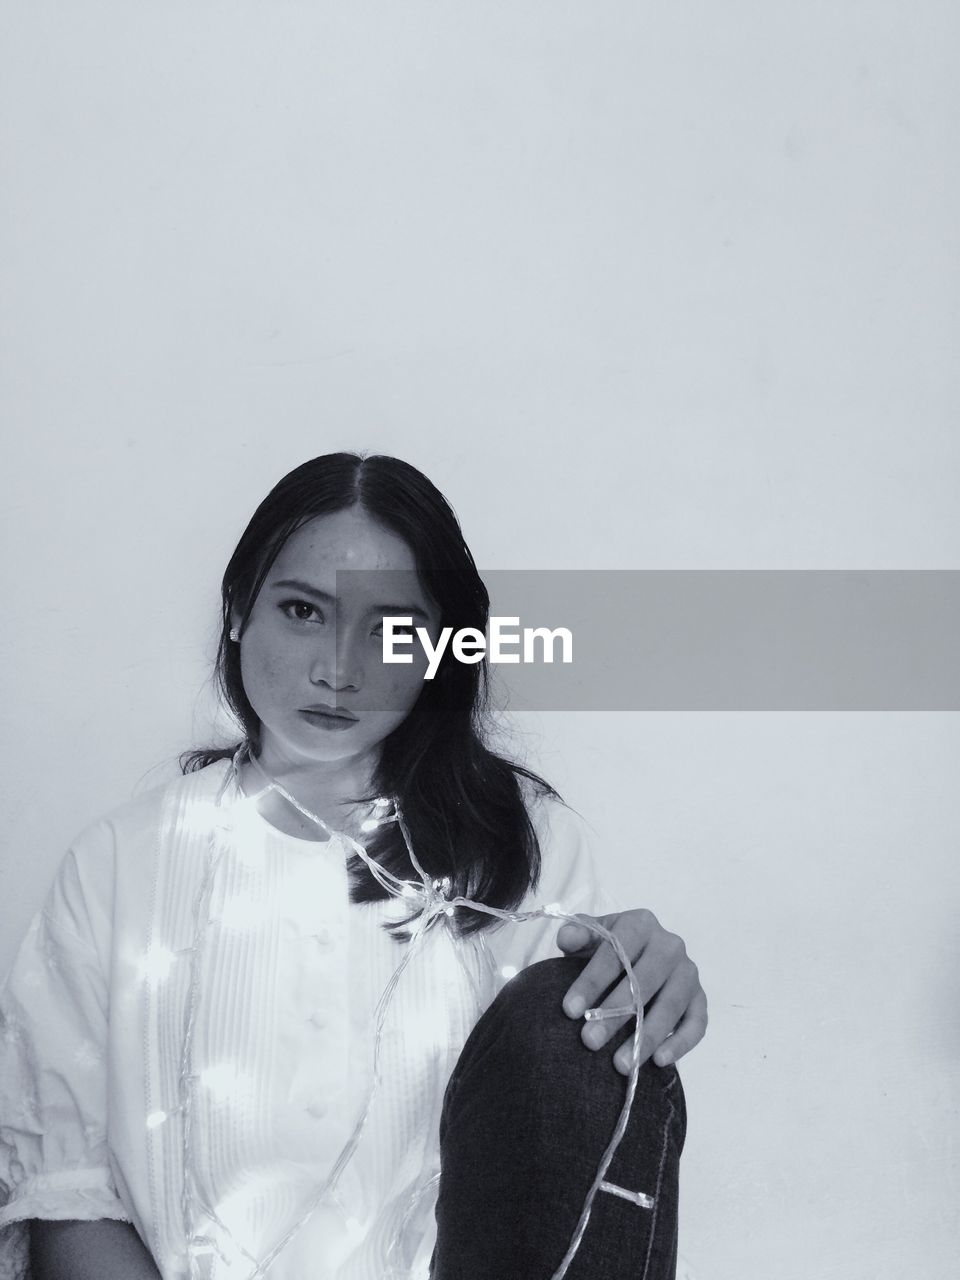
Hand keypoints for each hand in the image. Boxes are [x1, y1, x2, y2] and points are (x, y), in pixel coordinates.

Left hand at [556, 909, 707, 1073]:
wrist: (637, 957)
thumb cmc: (609, 950)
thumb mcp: (591, 937)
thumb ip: (577, 935)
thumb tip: (567, 938)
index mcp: (641, 924)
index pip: (615, 954)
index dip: (591, 982)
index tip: (569, 1010)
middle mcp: (670, 945)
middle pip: (643, 982)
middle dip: (614, 1014)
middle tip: (589, 1041)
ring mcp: (688, 972)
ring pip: (670, 1006)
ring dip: (645, 1037)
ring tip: (620, 1064)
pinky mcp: (700, 998)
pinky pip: (697, 1023)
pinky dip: (681, 1043)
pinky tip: (659, 1061)